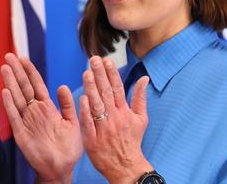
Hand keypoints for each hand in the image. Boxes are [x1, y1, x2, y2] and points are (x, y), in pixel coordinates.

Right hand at [1, 53, 81, 183]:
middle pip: (24, 87)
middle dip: (16, 71)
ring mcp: (26, 121)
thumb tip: (62, 86)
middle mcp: (35, 111)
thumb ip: (67, 104)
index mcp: (47, 107)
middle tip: (9, 56)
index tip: (23, 58)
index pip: (36, 84)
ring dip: (11, 83)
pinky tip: (5, 91)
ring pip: (17, 97)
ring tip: (5, 68)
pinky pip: (14, 116)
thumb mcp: (72, 122)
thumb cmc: (68, 148)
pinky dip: (10, 104)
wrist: (60, 169)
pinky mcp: (21, 133)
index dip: (30, 71)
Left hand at [79, 56, 152, 183]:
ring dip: (92, 88)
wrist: (126, 167)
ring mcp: (104, 129)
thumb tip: (144, 78)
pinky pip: (89, 123)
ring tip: (86, 72)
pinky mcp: (93, 139)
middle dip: (100, 75)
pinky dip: (86, 111)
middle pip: (106, 93)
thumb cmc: (132, 140)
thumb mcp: (141, 119)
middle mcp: (115, 118)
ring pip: (97, 105)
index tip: (106, 59)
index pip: (118, 88)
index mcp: (125, 112)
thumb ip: (140, 98)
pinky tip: (82, 98)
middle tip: (93, 60)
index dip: (112, 73)